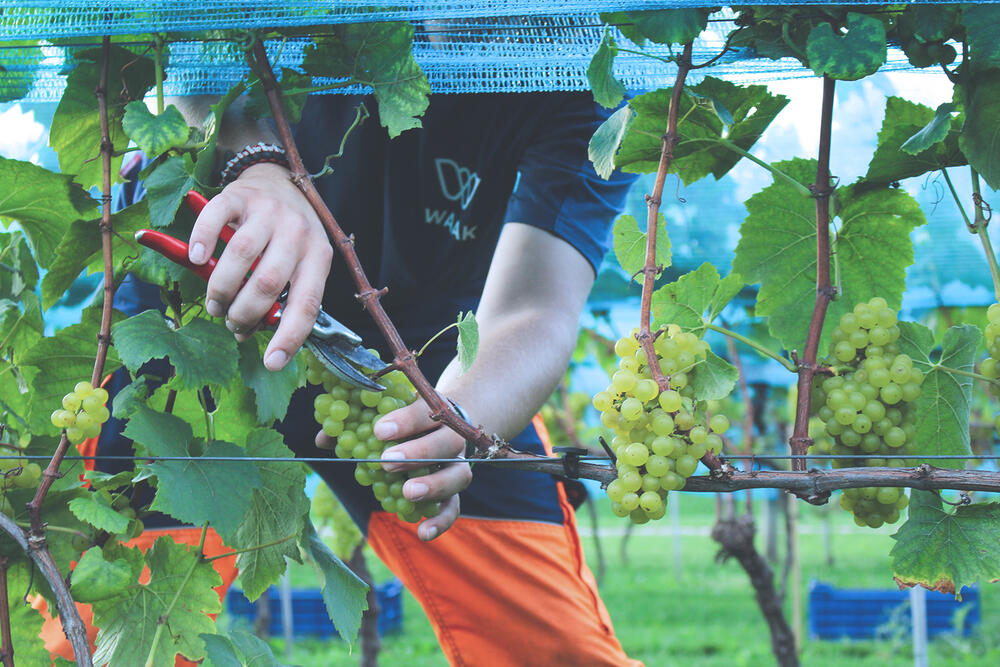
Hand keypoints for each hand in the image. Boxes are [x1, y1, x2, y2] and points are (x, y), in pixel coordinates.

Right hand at [187, 163, 332, 369]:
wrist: (279, 179)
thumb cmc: (288, 235)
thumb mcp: (300, 263)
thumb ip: (283, 294)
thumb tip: (252, 334)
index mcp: (318, 256)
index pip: (308, 303)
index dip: (290, 336)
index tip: (272, 363)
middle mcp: (298, 232)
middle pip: (268, 282)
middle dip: (244, 313)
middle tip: (230, 322)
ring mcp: (269, 211)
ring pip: (241, 256)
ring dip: (221, 288)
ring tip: (215, 303)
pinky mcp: (240, 195)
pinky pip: (216, 219)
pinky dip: (202, 241)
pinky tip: (196, 258)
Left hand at [316, 397, 472, 540]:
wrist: (442, 424)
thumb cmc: (405, 419)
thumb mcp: (385, 415)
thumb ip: (354, 424)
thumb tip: (323, 439)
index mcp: (432, 410)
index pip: (424, 411)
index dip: (404, 420)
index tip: (378, 430)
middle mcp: (451, 435)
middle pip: (447, 442)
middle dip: (417, 453)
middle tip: (386, 462)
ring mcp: (456, 462)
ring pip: (458, 474)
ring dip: (434, 485)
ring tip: (407, 493)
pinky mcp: (455, 488)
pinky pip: (455, 505)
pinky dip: (441, 520)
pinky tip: (422, 533)